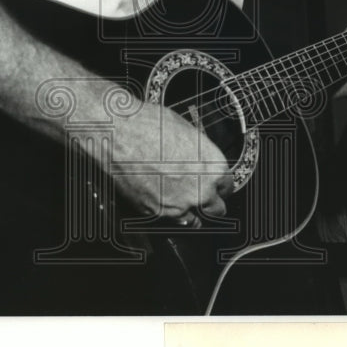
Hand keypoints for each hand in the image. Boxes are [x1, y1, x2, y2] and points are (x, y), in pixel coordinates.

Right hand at [109, 104, 233, 225]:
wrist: (119, 134)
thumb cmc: (149, 125)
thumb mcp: (186, 131)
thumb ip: (199, 152)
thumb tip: (198, 158)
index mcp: (213, 167)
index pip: (227, 186)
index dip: (219, 184)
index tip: (214, 184)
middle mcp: (200, 190)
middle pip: (216, 209)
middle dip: (209, 203)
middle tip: (200, 195)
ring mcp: (178, 205)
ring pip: (193, 221)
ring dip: (190, 213)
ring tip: (181, 201)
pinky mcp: (155, 212)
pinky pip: (168, 220)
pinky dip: (167, 213)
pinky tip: (161, 198)